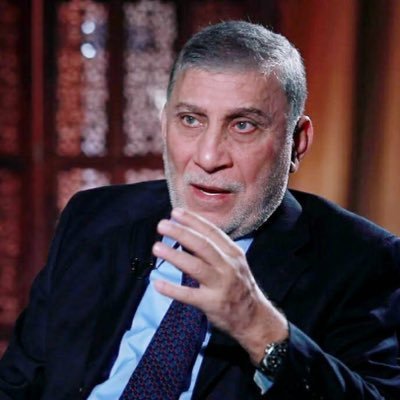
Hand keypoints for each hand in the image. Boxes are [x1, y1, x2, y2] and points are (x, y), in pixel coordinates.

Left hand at [152, 207, 287, 363]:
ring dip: (174, 256)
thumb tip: (186, 232)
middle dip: (181, 233)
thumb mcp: (232, 262)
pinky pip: (189, 295)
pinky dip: (172, 289)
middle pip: (203, 245)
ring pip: (195, 266)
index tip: (176, 212)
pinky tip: (157, 283)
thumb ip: (213, 249)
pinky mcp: (212, 303)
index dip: (193, 221)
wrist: (253, 317)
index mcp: (233, 253)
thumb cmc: (238, 285)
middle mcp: (228, 266)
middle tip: (162, 225)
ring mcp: (221, 285)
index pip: (212, 232)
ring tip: (157, 247)